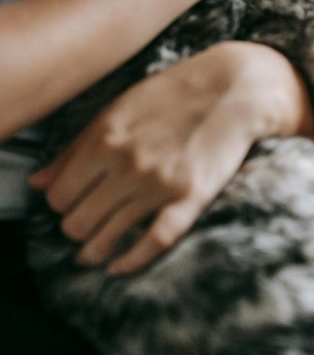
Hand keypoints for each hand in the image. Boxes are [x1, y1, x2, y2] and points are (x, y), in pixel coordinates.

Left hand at [27, 42, 306, 275]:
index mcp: (105, 138)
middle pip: (77, 222)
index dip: (60, 205)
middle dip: (75, 229)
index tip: (70, 204)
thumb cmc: (174, 93)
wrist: (234, 87)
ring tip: (94, 253)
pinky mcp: (190, 198)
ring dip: (94, 251)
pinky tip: (119, 267)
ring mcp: (159, 184)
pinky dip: (130, 262)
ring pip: (107, 238)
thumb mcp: (119, 109)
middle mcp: (128, 163)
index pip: (58, 195)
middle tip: (84, 226)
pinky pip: (153, 243)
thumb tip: (38, 183)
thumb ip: (76, 146)